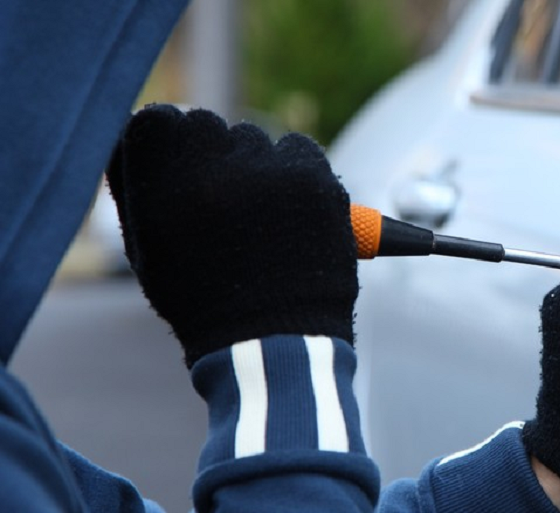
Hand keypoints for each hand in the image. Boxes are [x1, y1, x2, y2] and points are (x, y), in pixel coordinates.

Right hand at [106, 105, 357, 365]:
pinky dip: (298, 172)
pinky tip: (293, 215)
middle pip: (207, 127)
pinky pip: (300, 149)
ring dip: (257, 168)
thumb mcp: (150, 248)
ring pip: (256, 140)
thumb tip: (146, 136)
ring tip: (263, 225)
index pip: (155, 121)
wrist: (273, 344)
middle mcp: (214, 166)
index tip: (181, 172)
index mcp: (162, 181)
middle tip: (226, 209)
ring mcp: (269, 170)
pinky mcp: (315, 178)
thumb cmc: (204, 301)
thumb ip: (142, 186)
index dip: (168, 146)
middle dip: (213, 158)